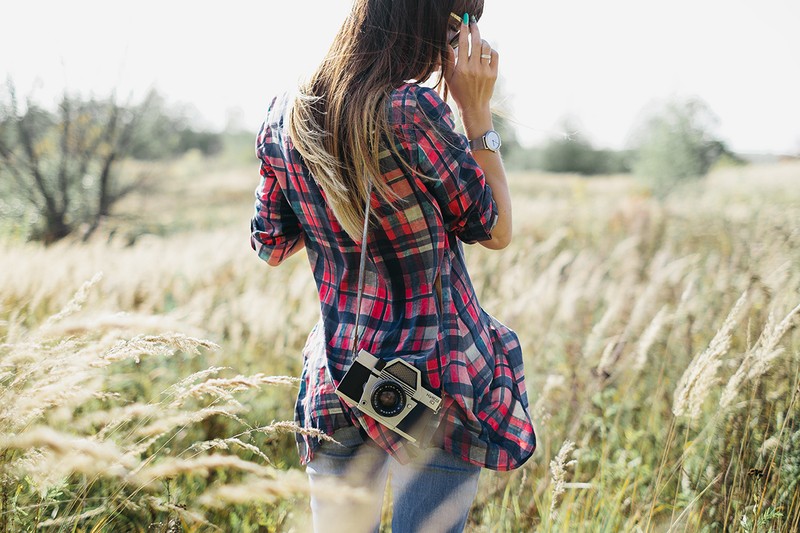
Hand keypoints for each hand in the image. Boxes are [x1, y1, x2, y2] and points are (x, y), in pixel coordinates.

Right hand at [443, 16, 498, 130]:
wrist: (474, 107)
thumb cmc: (459, 92)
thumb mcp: (449, 78)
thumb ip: (448, 61)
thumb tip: (447, 45)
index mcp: (462, 69)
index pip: (464, 44)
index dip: (464, 31)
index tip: (465, 22)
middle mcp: (474, 69)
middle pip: (476, 42)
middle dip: (475, 29)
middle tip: (473, 23)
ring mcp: (485, 71)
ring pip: (486, 47)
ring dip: (482, 41)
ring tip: (478, 42)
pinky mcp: (494, 74)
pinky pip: (494, 55)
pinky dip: (490, 51)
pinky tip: (485, 52)